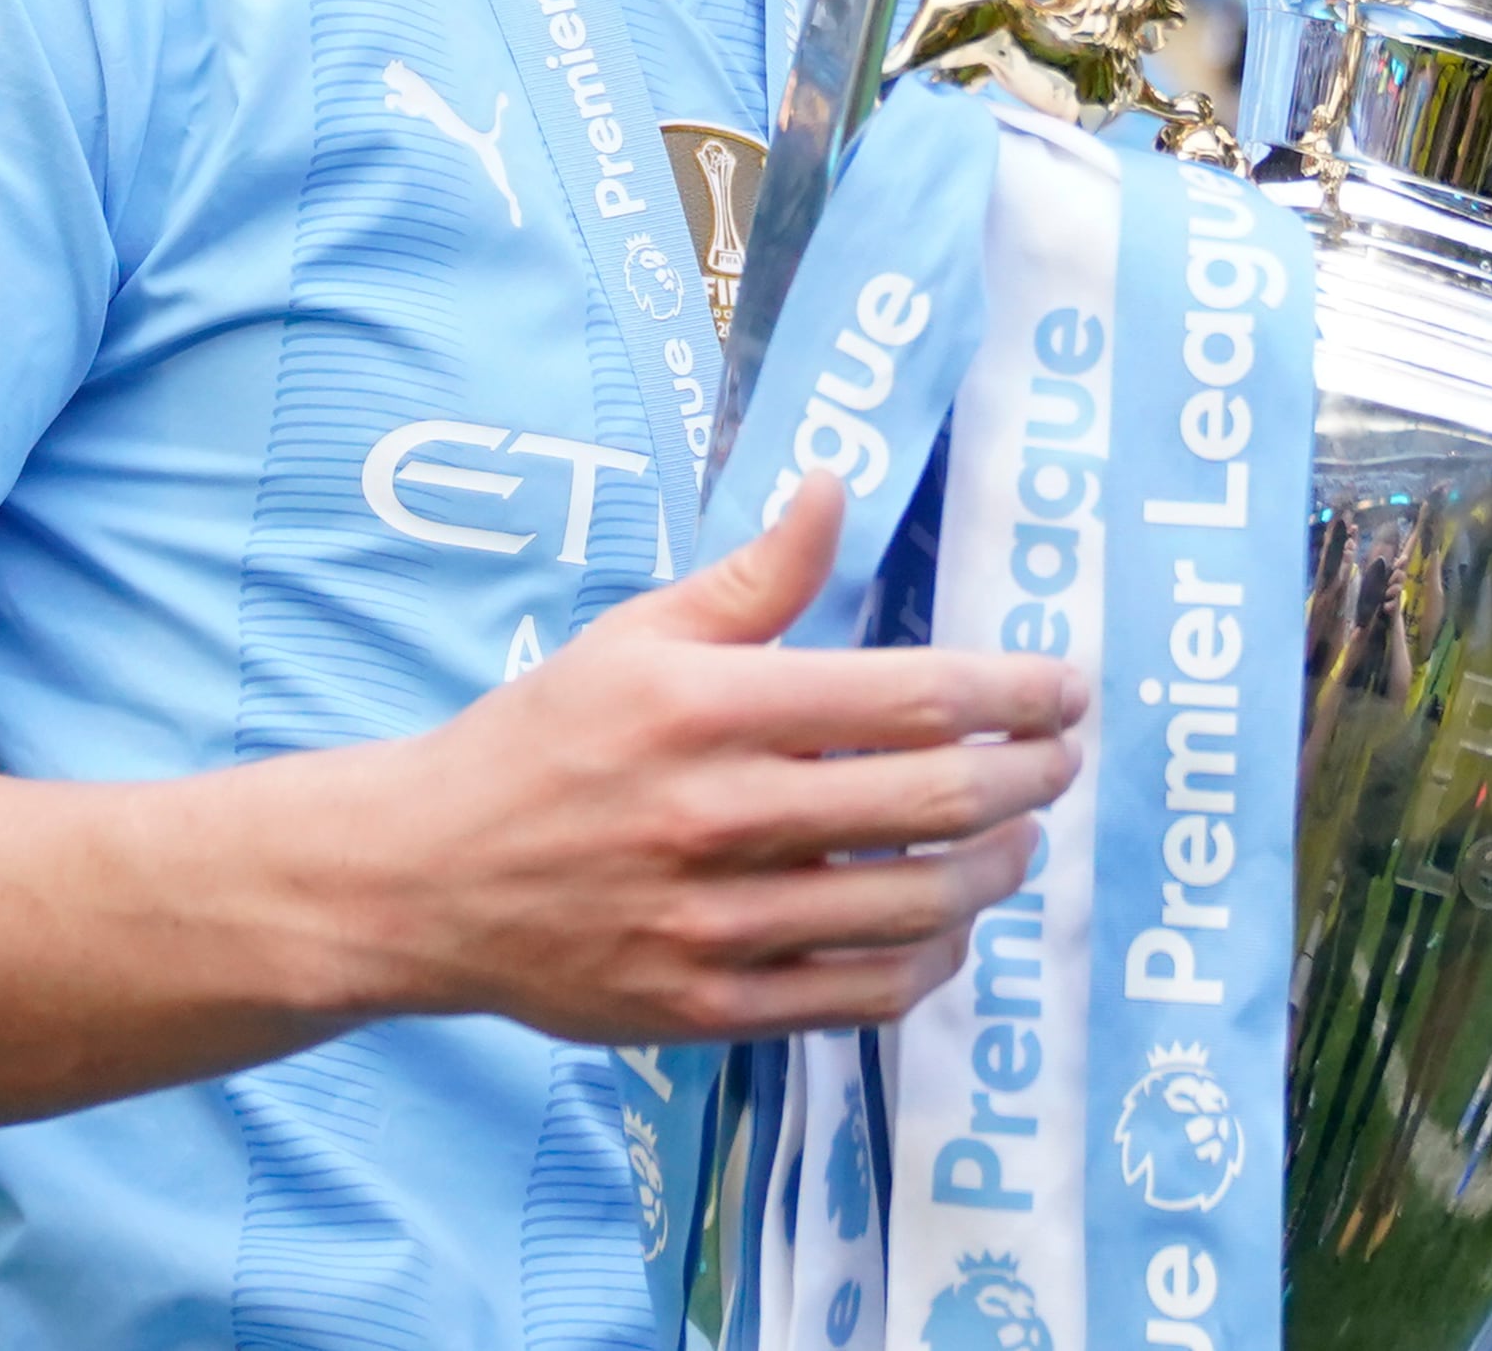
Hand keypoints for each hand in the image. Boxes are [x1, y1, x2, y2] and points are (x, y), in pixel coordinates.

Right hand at [281, 474, 1083, 1047]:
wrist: (423, 877)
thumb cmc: (542, 739)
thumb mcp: (637, 634)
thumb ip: (755, 577)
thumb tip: (836, 483)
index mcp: (709, 708)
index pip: (909, 697)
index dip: (1014, 693)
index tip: (1067, 690)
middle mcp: (719, 815)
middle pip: (933, 800)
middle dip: (1029, 778)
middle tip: (1062, 762)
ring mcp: (716, 923)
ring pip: (914, 904)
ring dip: (996, 871)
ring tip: (1019, 840)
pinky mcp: (707, 1007)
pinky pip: (861, 995)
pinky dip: (929, 962)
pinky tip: (948, 926)